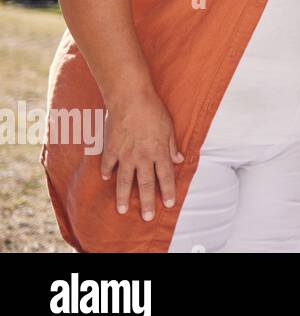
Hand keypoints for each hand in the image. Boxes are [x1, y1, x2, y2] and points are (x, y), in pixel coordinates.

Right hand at [100, 91, 183, 221]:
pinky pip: (108, 164)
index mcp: (159, 151)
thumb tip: (179, 160)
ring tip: (122, 210)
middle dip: (147, 202)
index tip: (169, 204)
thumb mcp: (170, 127)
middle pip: (146, 184)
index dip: (168, 191)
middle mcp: (143, 157)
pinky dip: (106, 172)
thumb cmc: (153, 110)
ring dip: (124, 196)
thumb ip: (173, 146)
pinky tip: (105, 179)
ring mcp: (125, 155)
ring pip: (125, 181)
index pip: (166, 176)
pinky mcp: (111, 149)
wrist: (131, 98)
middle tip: (147, 217)